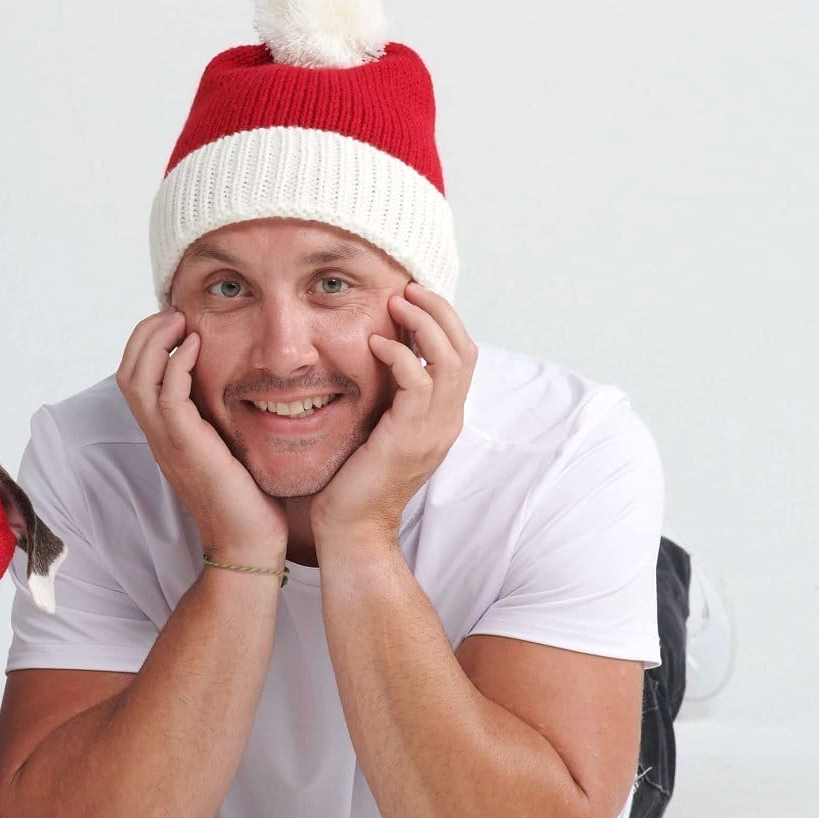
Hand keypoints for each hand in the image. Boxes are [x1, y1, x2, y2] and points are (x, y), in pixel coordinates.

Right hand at [117, 309, 287, 565]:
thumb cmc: (246, 499)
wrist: (247, 544)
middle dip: (145, 333)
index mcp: (164, 433)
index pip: (135, 377)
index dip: (147, 343)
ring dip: (156, 340)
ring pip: (137, 378)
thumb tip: (237, 386)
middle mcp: (158, 435)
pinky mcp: (186, 446)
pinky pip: (167, 395)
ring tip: (180, 320)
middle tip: (174, 312)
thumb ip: (219, 417)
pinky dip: (177, 363)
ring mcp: (168, 441)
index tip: (176, 322)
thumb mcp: (227, 447)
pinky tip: (197, 346)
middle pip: (127, 370)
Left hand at [309, 282, 476, 555]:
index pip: (462, 356)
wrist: (353, 529)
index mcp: (443, 418)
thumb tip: (376, 355)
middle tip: (408, 288)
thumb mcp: (379, 428)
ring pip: (449, 359)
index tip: (413, 296)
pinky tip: (374, 343)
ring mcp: (433, 431)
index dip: (443, 320)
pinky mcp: (408, 437)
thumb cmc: (355, 480)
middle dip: (440, 311)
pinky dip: (399, 355)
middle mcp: (447, 421)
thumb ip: (389, 397)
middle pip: (465, 349)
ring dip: (424, 323)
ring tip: (395, 302)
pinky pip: (417, 382)